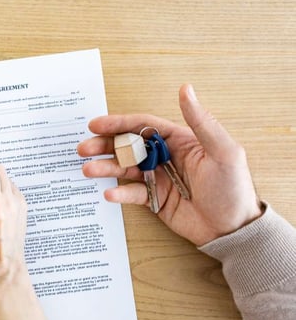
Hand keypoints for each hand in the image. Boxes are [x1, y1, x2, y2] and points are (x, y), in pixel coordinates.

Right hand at [77, 84, 262, 245]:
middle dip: (104, 145)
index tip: (97, 125)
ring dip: (105, 168)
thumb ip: (201, 121)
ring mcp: (158, 178)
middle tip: (84, 148)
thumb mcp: (223, 151)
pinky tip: (109, 193)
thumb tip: (185, 90)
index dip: (118, 123)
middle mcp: (165, 156)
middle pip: (128, 145)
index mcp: (180, 140)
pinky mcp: (155, 199)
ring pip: (125, 168)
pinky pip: (132, 193)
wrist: (234, 229)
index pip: (143, 125)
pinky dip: (119, 193)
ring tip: (88, 170)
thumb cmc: (234, 189)